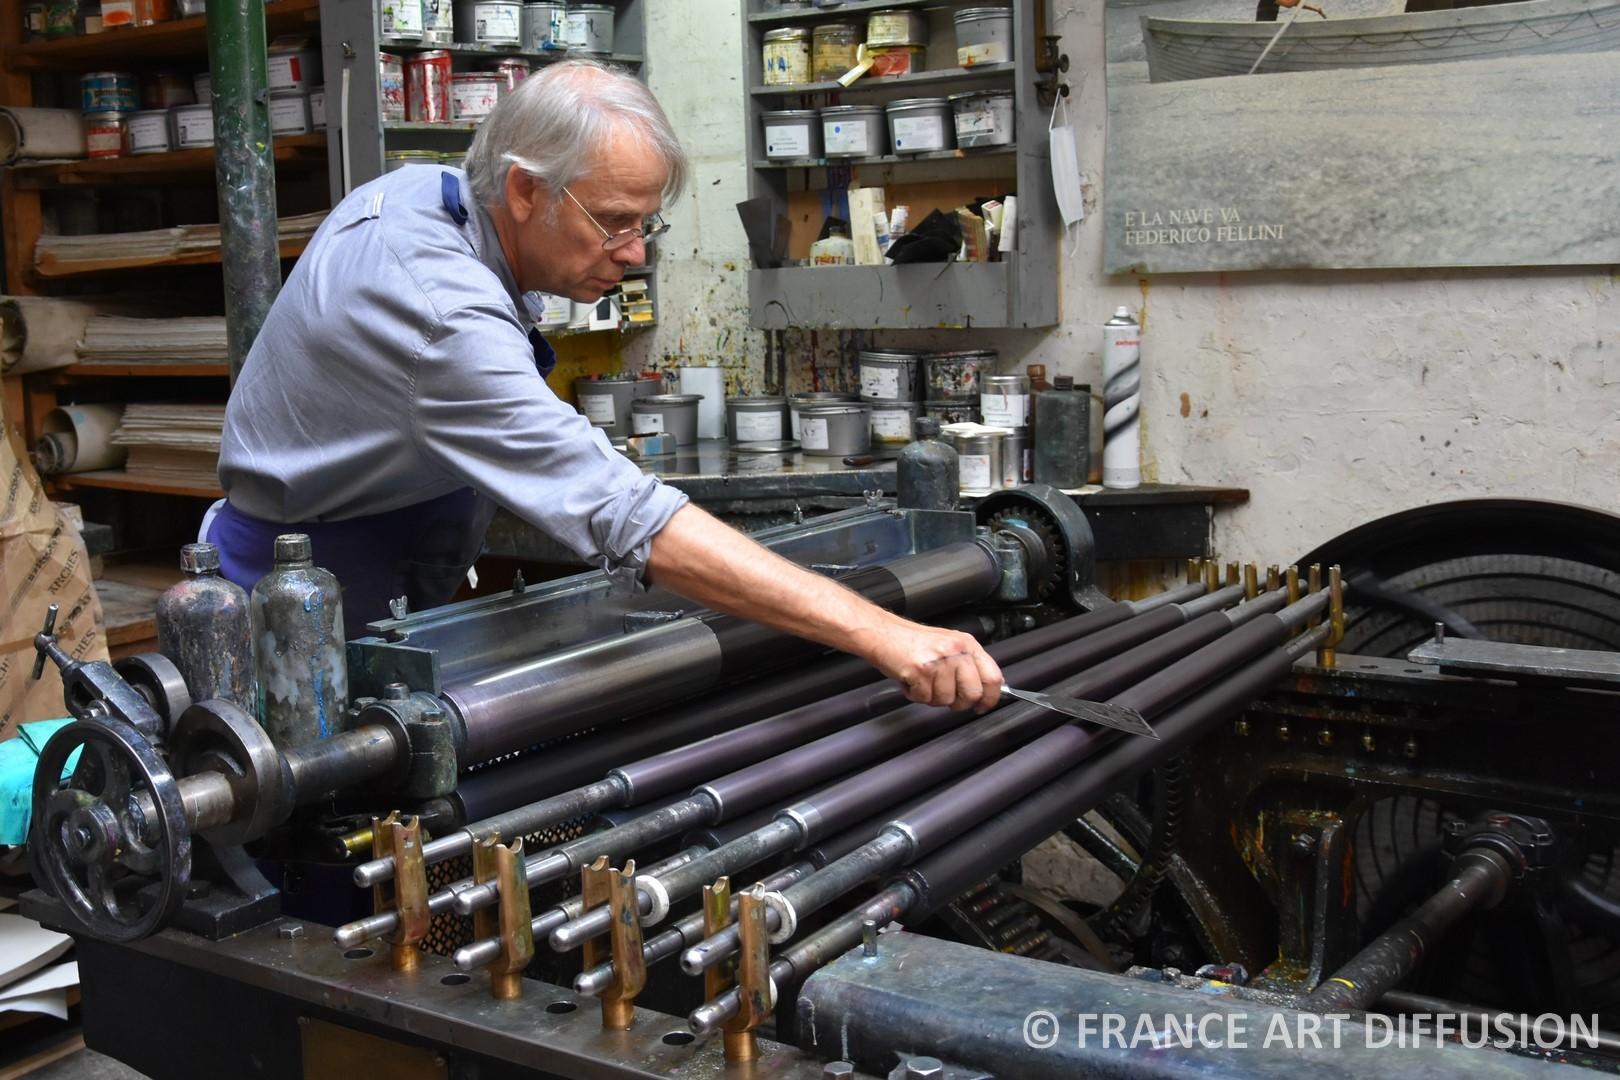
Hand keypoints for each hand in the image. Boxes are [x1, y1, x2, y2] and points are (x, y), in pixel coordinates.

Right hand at [855, 617, 1004, 711]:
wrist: (882, 633)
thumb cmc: (912, 642)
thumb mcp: (947, 646)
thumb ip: (967, 665)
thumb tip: (983, 689)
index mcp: (967, 644)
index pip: (993, 677)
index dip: (990, 698)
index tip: (982, 706)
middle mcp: (956, 651)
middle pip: (973, 694)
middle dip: (958, 703)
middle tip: (945, 697)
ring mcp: (939, 660)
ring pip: (946, 700)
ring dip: (931, 698)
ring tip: (922, 682)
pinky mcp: (920, 670)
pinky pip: (925, 698)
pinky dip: (915, 695)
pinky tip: (910, 681)